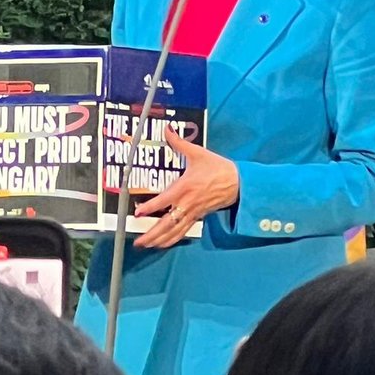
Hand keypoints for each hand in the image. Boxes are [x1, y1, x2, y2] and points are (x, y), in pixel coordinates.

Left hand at [133, 126, 238, 248]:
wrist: (237, 182)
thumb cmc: (217, 168)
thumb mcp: (198, 153)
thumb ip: (180, 143)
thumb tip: (167, 129)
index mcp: (185, 188)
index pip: (164, 201)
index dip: (150, 208)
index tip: (138, 212)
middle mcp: (187, 203)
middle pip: (167, 223)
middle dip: (152, 233)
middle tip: (139, 241)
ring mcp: (193, 212)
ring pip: (174, 231)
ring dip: (159, 240)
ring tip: (146, 245)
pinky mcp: (198, 217)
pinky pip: (183, 231)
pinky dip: (172, 239)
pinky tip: (163, 244)